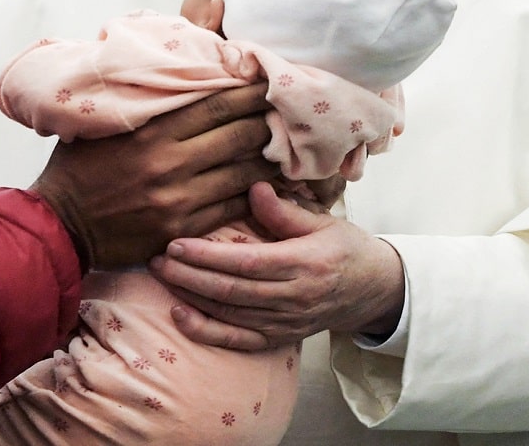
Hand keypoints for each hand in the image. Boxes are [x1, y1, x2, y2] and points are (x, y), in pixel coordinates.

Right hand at [30, 82, 278, 270]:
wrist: (60, 225)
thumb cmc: (80, 169)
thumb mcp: (104, 125)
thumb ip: (142, 106)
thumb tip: (176, 79)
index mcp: (151, 130)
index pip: (217, 105)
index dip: (250, 94)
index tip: (269, 83)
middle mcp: (169, 162)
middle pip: (239, 136)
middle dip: (268, 123)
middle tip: (289, 114)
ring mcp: (178, 198)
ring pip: (243, 174)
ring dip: (269, 161)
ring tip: (289, 149)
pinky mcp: (182, 229)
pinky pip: (231, 208)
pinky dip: (253, 196)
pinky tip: (268, 186)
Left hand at [149, 181, 404, 350]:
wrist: (374, 291)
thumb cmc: (345, 249)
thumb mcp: (324, 222)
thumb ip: (285, 211)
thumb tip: (253, 188)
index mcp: (305, 265)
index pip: (248, 263)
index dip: (208, 256)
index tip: (175, 242)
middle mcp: (294, 298)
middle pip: (232, 290)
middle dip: (188, 275)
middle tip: (154, 258)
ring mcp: (285, 322)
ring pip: (229, 313)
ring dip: (190, 297)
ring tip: (159, 275)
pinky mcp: (279, 339)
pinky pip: (238, 340)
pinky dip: (206, 332)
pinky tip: (180, 315)